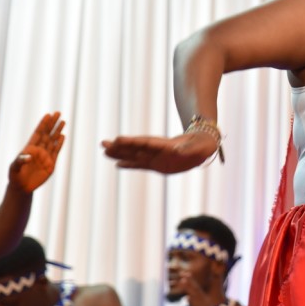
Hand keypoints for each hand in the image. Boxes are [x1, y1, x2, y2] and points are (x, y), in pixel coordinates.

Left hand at [9, 112, 64, 192]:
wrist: (22, 187)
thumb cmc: (15, 176)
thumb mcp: (14, 168)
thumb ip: (20, 161)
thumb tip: (29, 156)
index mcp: (29, 148)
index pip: (37, 133)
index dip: (42, 124)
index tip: (48, 115)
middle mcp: (38, 150)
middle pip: (47, 134)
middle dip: (52, 123)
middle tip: (58, 113)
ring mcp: (45, 156)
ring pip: (53, 140)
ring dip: (58, 131)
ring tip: (63, 121)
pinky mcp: (51, 164)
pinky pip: (57, 151)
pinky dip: (60, 143)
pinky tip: (63, 136)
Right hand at [101, 132, 218, 173]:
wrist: (201, 148)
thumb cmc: (200, 145)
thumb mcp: (196, 147)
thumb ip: (186, 149)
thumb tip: (178, 149)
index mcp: (164, 145)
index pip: (145, 142)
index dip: (132, 142)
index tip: (118, 139)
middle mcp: (156, 150)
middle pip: (135, 148)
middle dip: (120, 147)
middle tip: (103, 144)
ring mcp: (155, 157)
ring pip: (134, 156)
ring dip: (120, 155)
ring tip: (105, 152)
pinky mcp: (156, 165)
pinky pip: (139, 165)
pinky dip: (129, 165)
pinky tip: (117, 165)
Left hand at [176, 271, 221, 305]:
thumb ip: (194, 304)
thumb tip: (188, 298)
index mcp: (203, 301)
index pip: (197, 289)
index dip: (191, 281)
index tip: (186, 274)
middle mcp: (205, 302)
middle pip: (196, 290)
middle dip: (190, 281)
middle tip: (184, 273)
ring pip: (196, 296)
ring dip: (190, 288)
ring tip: (184, 281)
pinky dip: (193, 302)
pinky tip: (188, 298)